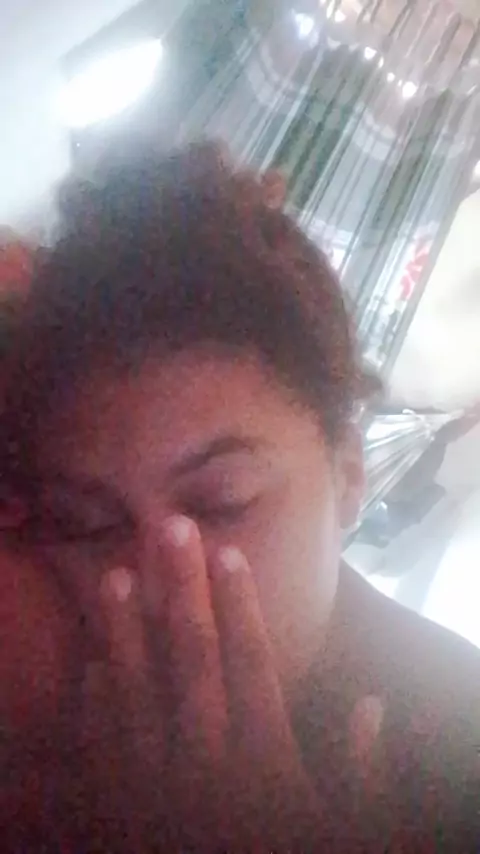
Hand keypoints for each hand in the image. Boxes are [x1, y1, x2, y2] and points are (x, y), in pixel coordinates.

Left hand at [80, 516, 382, 850]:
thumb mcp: (347, 838)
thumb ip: (364, 778)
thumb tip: (375, 709)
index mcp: (263, 763)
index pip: (250, 665)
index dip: (239, 604)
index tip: (228, 551)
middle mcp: (206, 764)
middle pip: (192, 660)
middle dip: (182, 590)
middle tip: (170, 528)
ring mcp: (155, 788)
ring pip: (136, 693)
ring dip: (123, 631)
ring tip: (114, 573)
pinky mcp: (119, 814)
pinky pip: (102, 750)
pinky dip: (94, 703)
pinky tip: (90, 660)